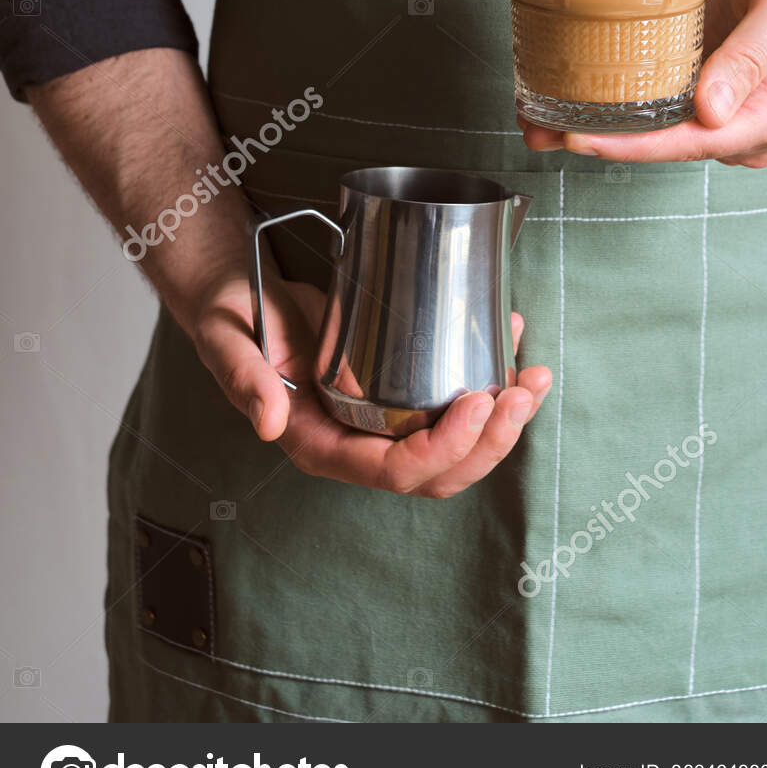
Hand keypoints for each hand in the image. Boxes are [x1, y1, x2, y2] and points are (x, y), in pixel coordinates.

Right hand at [193, 266, 551, 496]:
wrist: (240, 295)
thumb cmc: (232, 319)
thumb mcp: (228, 342)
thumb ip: (244, 380)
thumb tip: (271, 424)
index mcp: (319, 444)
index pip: (392, 471)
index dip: (442, 448)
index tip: (477, 402)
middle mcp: (357, 443)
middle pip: (437, 472)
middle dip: (490, 442)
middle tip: (521, 393)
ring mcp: (381, 421)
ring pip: (457, 447)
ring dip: (505, 421)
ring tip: (536, 379)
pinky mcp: (399, 392)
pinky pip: (454, 407)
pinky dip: (494, 386)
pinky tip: (516, 350)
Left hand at [522, 0, 766, 168]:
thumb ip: (753, 53)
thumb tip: (712, 111)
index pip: (699, 142)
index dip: (640, 146)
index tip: (589, 139)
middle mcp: (745, 125)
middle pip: (669, 147)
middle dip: (606, 143)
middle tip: (542, 130)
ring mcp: (721, 114)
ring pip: (656, 135)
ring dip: (599, 131)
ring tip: (537, 120)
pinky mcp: (699, 96)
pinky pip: (655, 112)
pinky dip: (612, 110)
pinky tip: (566, 102)